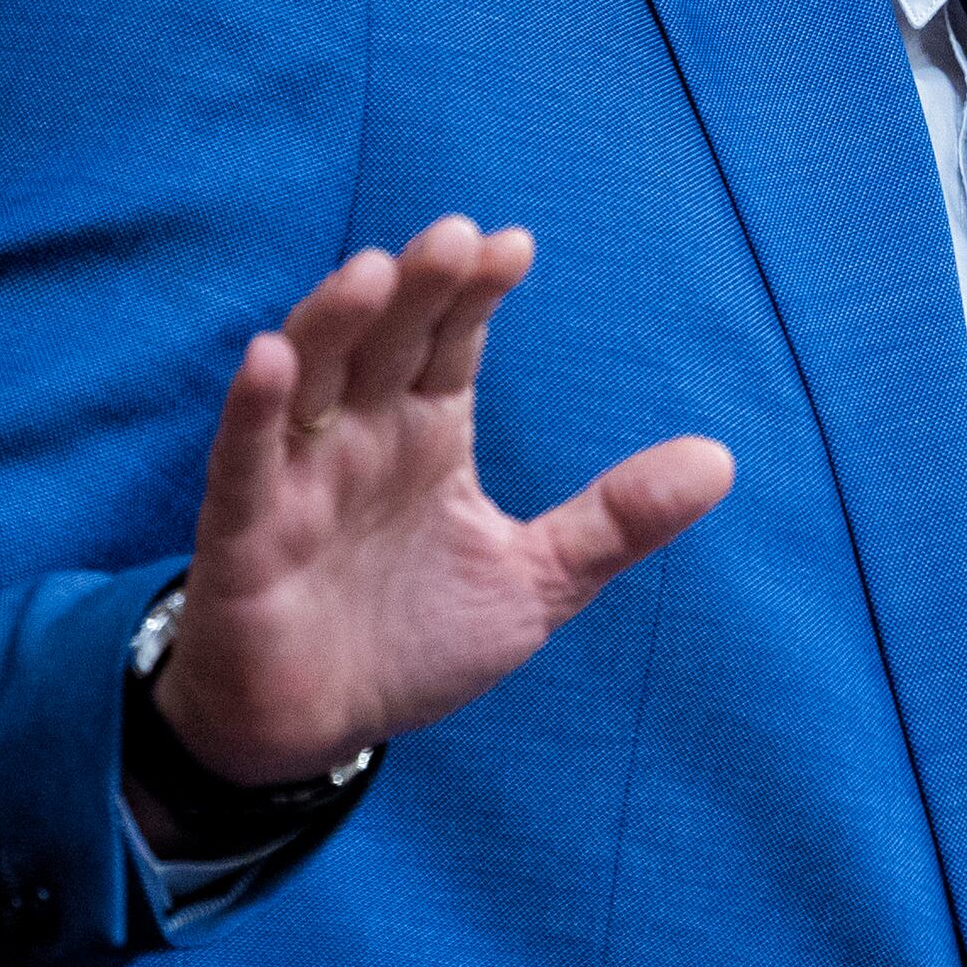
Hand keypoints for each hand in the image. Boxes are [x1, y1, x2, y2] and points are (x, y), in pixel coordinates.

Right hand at [155, 216, 734, 784]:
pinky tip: (269, 358)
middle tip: (456, 235)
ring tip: (375, 271)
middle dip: (419, 288)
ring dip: (335, 321)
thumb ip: (616, 521)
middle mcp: (361, 437)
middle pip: (387, 340)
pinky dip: (254, 408)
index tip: (515, 245)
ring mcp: (297, 478)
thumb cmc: (413, 641)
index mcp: (428, 433)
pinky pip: (243, 459)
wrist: (315, 731)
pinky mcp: (245, 531)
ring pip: (310, 377)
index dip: (475, 293)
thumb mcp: (534, 582)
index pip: (451, 343)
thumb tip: (723, 459)